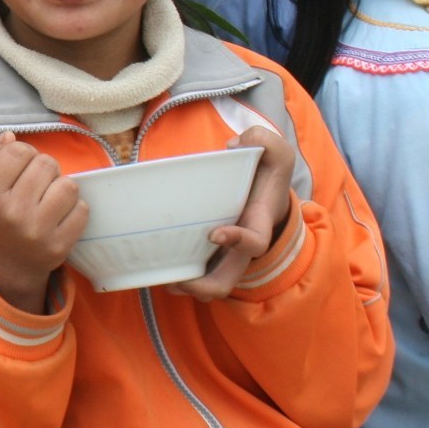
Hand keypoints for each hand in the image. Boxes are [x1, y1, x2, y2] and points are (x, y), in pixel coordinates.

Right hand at [0, 134, 86, 313]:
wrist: (11, 262)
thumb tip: (10, 137)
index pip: (17, 151)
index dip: (23, 152)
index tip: (21, 166)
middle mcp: (12, 213)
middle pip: (46, 163)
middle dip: (45, 169)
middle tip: (37, 184)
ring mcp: (38, 231)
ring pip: (68, 185)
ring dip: (62, 187)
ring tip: (50, 198)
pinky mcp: (60, 245)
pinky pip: (82, 209)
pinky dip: (75, 208)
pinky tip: (60, 215)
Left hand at [170, 126, 296, 301]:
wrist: (264, 189)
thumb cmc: (266, 172)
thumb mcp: (275, 151)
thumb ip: (265, 141)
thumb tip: (233, 145)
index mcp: (258, 223)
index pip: (255, 242)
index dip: (237, 241)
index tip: (214, 233)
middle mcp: (240, 247)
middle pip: (224, 282)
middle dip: (201, 287)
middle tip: (177, 278)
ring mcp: (223, 253)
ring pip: (206, 285)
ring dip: (183, 285)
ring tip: (159, 275)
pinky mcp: (207, 250)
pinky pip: (192, 272)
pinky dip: (175, 273)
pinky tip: (153, 264)